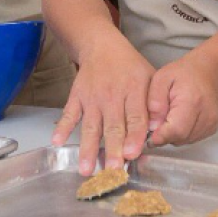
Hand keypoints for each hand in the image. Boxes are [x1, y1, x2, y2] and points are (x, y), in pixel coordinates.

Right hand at [51, 37, 154, 175]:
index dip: (134, 136)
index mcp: (134, 90)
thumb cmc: (130, 67)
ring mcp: (92, 97)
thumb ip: (156, 105)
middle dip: (113, 149)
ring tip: (86, 169)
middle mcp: (113, 95)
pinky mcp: (77, 96)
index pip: (135, 117)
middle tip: (113, 169)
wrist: (102, 46)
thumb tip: (160, 131)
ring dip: (88, 148)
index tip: (133, 155)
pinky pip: (69, 114)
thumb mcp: (150, 78)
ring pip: (91, 126)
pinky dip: (62, 128)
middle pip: (113, 125)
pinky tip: (57, 143)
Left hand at [148, 52, 217, 146]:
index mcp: (192, 101)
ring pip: (184, 141)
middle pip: (180, 138)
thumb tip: (152, 125)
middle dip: (164, 134)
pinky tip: (179, 119)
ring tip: (169, 116)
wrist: (208, 71)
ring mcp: (211, 123)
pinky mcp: (212, 128)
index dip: (160, 136)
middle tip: (157, 121)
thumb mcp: (161, 79)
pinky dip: (182, 133)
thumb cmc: (183, 73)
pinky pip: (191, 139)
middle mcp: (206, 115)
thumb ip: (154, 101)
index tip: (149, 134)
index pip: (176, 130)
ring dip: (172, 134)